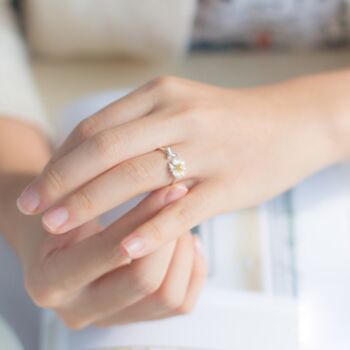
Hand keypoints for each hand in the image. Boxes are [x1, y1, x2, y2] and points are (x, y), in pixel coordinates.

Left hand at [16, 75, 336, 258]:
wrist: (290, 124)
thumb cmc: (229, 121)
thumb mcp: (181, 108)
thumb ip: (141, 127)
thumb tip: (95, 156)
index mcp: (163, 96)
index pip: (97, 127)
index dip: (62, 158)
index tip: (44, 184)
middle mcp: (180, 116)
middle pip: (105, 149)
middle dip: (62, 181)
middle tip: (34, 208)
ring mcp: (207, 150)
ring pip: (136, 177)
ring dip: (91, 203)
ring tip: (58, 226)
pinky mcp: (229, 185)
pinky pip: (181, 209)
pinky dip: (149, 228)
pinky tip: (123, 248)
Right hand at [20, 184, 205, 328]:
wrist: (58, 238)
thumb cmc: (63, 213)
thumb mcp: (63, 196)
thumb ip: (86, 186)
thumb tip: (131, 167)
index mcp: (50, 280)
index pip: (110, 251)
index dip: (144, 217)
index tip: (170, 187)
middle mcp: (78, 309)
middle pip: (143, 281)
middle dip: (167, 237)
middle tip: (178, 204)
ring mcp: (110, 318)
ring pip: (167, 296)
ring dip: (182, 254)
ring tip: (179, 222)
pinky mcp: (135, 318)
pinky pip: (180, 303)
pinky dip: (192, 269)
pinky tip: (185, 241)